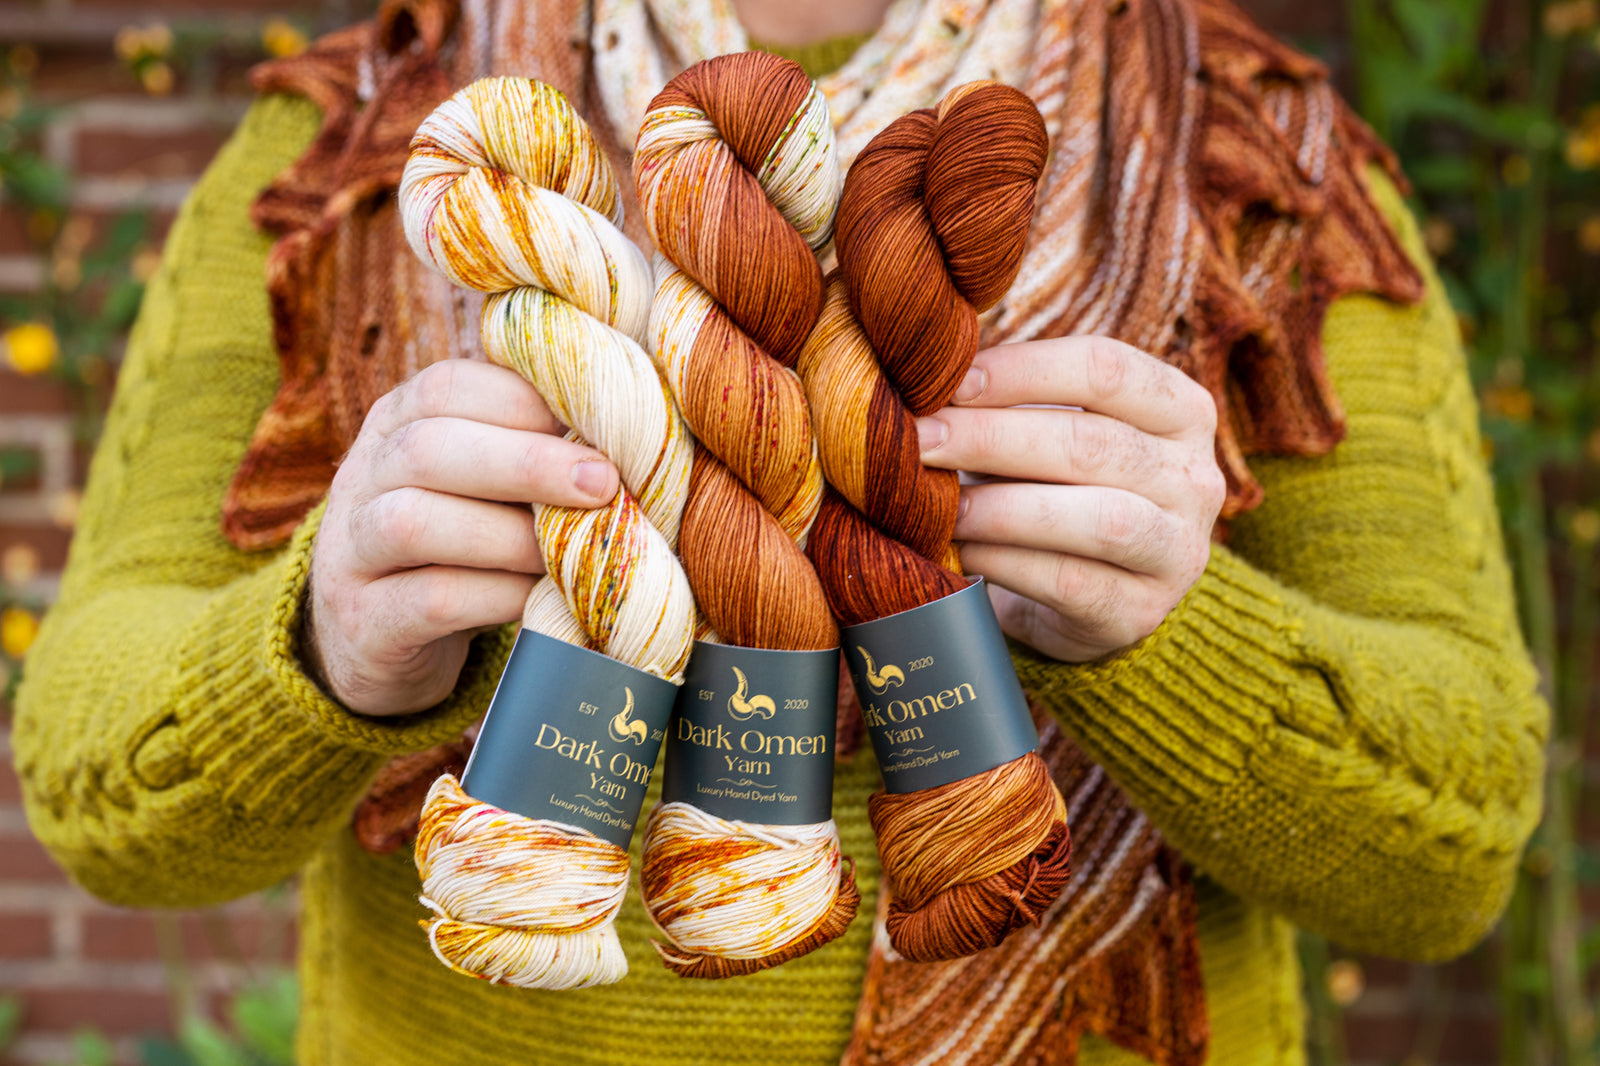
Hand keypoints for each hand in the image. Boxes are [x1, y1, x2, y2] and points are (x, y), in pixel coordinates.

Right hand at [304, 360, 618, 714]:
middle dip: (526, 463)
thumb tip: (627, 435)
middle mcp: (361, 477)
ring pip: (414, 523)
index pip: (446, 386)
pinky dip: (496, 596)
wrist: (378, 640)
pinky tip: (540, 599)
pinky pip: (428, 600)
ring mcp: (350, 552)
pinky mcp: (364, 623)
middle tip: (603, 482)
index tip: (598, 428)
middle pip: (427, 449)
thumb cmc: (458, 545)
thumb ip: (530, 448)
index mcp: (395, 422)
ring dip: (509, 535)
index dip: (526, 401)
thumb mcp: (483, 485)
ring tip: (570, 552)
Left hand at [917, 336, 1225, 662]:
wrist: (1090, 596)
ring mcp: (1177, 550)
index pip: (1106, 369)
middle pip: (1090, 444)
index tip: (951, 382)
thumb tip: (933, 380)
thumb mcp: (1053, 434)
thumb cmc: (1059, 489)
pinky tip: (963, 551)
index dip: (1022, 371)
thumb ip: (1016, 403)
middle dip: (992, 438)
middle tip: (921, 440)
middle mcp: (1195, 478)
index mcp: (1181, 411)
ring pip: (1096, 518)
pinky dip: (1007, 563)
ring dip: (1002, 508)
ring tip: (941, 504)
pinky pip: (1070, 582)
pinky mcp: (1140, 612)